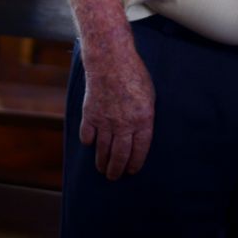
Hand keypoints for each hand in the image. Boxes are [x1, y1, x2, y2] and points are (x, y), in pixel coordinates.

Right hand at [79, 44, 154, 179]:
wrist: (110, 60)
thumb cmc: (133, 74)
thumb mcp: (149, 95)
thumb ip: (145, 116)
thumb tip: (140, 133)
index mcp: (143, 120)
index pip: (139, 150)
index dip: (135, 163)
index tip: (131, 171)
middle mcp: (124, 124)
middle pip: (120, 155)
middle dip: (117, 169)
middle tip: (114, 177)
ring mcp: (105, 121)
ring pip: (103, 150)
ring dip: (102, 162)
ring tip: (102, 168)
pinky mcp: (90, 114)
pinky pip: (87, 135)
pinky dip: (88, 142)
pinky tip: (91, 144)